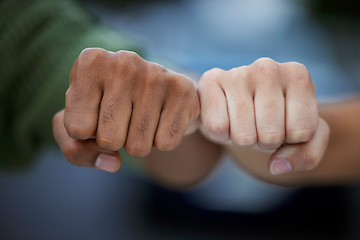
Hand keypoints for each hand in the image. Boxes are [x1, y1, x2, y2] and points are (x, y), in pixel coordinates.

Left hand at [53, 48, 199, 171]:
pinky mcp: (183, 90)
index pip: (77, 129)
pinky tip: (161, 118)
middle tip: (123, 119)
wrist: (156, 91)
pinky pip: (165, 143)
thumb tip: (113, 163)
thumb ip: (76, 151)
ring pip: (138, 146)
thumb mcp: (79, 127)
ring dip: (138, 143)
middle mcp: (123, 62)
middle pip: (109, 140)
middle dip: (114, 141)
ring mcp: (156, 74)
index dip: (87, 134)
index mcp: (91, 63)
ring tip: (141, 117)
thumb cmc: (110, 108)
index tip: (97, 113)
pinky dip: (162, 140)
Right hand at [198, 58, 328, 174]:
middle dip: (265, 142)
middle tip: (260, 126)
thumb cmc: (274, 120)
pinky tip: (225, 118)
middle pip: (271, 135)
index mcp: (297, 75)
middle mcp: (267, 68)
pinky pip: (217, 126)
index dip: (291, 139)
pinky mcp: (210, 80)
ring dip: (243, 140)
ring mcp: (237, 73)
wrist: (238, 106)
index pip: (301, 131)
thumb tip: (277, 166)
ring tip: (243, 123)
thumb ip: (307, 155)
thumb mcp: (302, 138)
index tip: (284, 124)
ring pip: (243, 135)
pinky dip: (221, 134)